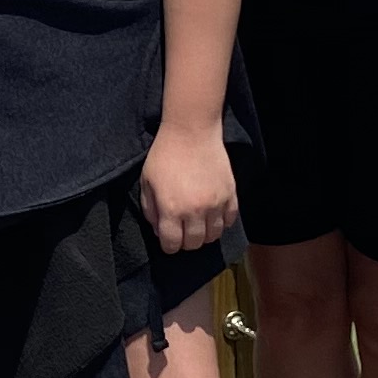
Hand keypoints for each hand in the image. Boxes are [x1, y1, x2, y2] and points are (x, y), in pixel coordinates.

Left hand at [139, 118, 237, 254]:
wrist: (191, 132)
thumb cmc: (165, 155)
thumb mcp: (147, 183)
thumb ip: (150, 210)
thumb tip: (159, 230)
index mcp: (171, 210)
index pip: (172, 245)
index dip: (169, 245)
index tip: (169, 239)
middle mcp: (195, 211)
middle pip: (194, 244)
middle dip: (186, 242)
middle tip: (183, 231)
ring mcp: (216, 204)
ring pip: (214, 235)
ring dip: (204, 234)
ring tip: (198, 224)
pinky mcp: (230, 194)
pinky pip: (230, 220)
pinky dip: (222, 222)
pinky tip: (213, 214)